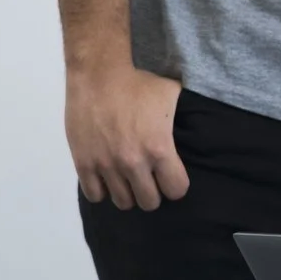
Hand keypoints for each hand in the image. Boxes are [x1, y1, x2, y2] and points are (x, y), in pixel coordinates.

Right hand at [66, 60, 188, 209]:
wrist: (98, 76)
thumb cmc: (138, 84)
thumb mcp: (172, 96)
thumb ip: (181, 118)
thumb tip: (196, 123)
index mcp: (159, 149)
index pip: (176, 190)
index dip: (177, 186)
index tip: (172, 178)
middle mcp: (133, 163)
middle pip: (149, 202)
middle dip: (153, 193)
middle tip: (150, 180)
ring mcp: (106, 166)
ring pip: (122, 202)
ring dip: (128, 193)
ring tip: (128, 179)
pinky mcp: (84, 164)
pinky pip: (94, 195)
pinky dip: (103, 190)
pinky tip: (107, 178)